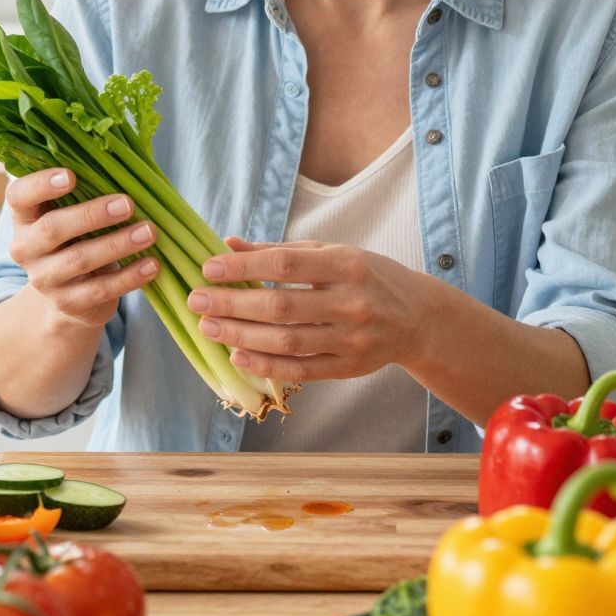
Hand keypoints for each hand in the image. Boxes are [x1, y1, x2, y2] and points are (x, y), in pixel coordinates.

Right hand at [4, 169, 160, 330]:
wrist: (69, 297)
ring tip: (148, 231)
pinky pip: (100, 289)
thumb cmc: (76, 239)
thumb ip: (86, 192)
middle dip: (91, 214)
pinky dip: (129, 276)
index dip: (40, 184)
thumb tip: (126, 166)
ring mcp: (44, 279)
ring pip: (80, 260)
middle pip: (52, 228)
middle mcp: (26, 248)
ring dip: (118, 244)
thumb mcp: (72, 215)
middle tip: (127, 203)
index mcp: (25, 217)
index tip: (70, 175)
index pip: (19, 196)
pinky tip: (151, 264)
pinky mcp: (67, 303)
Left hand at [188, 238, 425, 384]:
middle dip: (233, 304)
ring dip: (241, 336)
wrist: (418, 318)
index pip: (286, 263)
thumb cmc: (368, 277)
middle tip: (198, 301)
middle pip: (281, 306)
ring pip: (286, 341)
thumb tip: (228, 245)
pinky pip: (300, 371)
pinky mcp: (348, 367)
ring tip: (209, 327)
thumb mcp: (332, 253)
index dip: (244, 267)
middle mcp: (351, 302)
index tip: (209, 268)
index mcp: (347, 264)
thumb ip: (280, 250)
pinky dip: (266, 365)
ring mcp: (351, 338)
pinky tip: (237, 356)